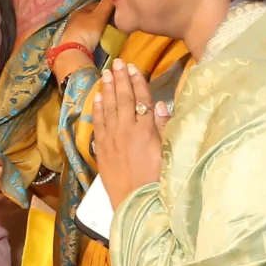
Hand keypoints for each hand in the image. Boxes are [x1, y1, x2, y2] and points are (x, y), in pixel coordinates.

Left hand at [50, 0, 115, 79]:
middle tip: (116, 18)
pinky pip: (89, 33)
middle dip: (104, 15)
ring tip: (111, 28)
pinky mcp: (76, 41)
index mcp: (80, 10)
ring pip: (91, 24)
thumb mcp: (99, 16)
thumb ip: (107, 3)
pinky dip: (95, 33)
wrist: (73, 52)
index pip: (96, 4)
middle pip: (93, 14)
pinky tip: (101, 36)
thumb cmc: (86, 31)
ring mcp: (74, 30)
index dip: (107, 4)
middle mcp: (76, 18)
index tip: (118, 7)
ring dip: (99, 25)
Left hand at [89, 59, 165, 208]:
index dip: (137, 82)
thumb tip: (161, 104)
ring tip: (106, 73)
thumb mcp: (169, 153)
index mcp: (146, 130)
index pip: (141, 99)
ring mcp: (112, 139)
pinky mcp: (102, 149)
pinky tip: (96, 97)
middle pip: (123, 99)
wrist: (137, 203)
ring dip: (107, 89)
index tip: (134, 67)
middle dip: (120, 79)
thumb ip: (165, 128)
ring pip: (108, 108)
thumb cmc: (158, 180)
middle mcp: (127, 130)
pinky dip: (97, 108)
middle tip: (117, 62)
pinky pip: (98, 123)